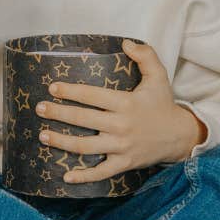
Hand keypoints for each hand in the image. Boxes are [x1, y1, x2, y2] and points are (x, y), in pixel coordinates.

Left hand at [35, 39, 206, 184]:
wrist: (180, 136)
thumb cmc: (164, 103)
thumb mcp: (159, 75)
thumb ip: (145, 55)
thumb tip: (125, 42)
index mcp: (125, 103)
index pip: (92, 96)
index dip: (70, 91)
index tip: (52, 87)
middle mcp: (120, 125)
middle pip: (83, 119)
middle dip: (58, 113)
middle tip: (39, 108)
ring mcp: (121, 147)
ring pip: (85, 146)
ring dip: (62, 142)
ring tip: (43, 136)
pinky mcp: (124, 163)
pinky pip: (101, 172)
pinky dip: (83, 176)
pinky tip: (66, 177)